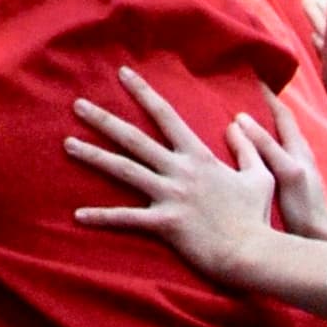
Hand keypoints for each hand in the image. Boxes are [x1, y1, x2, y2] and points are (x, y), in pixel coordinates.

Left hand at [68, 66, 282, 277]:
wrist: (254, 252)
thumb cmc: (256, 217)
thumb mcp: (260, 176)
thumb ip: (247, 148)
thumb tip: (237, 124)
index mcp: (198, 156)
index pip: (166, 115)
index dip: (143, 92)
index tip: (122, 74)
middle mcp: (179, 171)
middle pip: (133, 138)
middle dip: (103, 119)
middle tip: (77, 104)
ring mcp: (170, 196)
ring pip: (123, 169)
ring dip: (92, 156)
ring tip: (67, 144)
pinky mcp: (165, 223)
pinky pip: (126, 218)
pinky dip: (101, 217)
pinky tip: (78, 215)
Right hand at [243, 98, 326, 243]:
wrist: (319, 235)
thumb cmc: (303, 205)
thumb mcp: (285, 171)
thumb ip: (266, 145)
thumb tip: (240, 118)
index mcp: (298, 147)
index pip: (282, 112)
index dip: (268, 95)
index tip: (251, 78)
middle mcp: (297, 153)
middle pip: (279, 122)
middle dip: (262, 107)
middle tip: (239, 95)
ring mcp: (294, 167)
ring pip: (276, 137)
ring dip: (260, 125)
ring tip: (237, 119)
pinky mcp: (287, 181)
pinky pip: (270, 153)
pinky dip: (259, 144)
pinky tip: (246, 150)